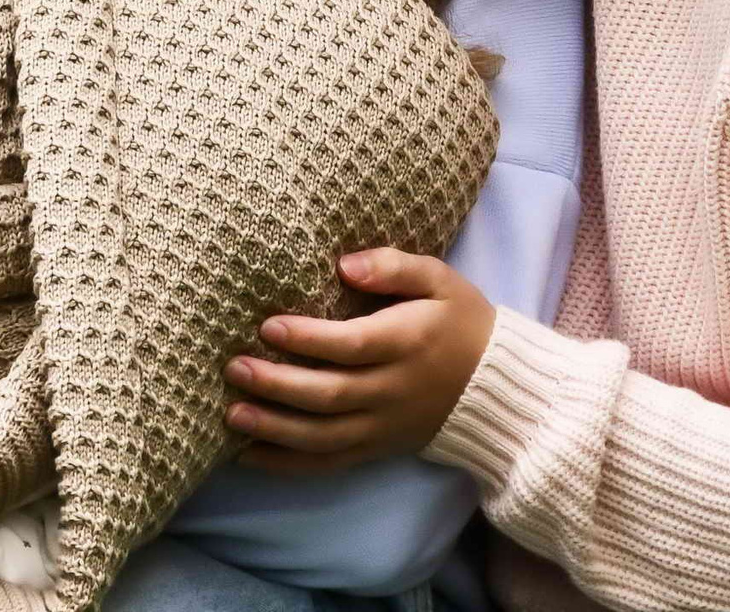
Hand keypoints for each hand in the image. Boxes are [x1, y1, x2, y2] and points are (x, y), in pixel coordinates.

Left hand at [223, 248, 494, 474]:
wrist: (496, 389)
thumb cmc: (461, 322)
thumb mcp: (440, 280)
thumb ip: (394, 266)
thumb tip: (345, 265)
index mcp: (406, 344)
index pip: (352, 345)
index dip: (309, 339)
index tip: (268, 326)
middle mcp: (392, 391)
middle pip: (330, 395)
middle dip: (278, 385)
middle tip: (235, 368)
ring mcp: (384, 426)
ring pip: (324, 436)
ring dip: (275, 429)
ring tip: (233, 415)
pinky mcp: (378, 448)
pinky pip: (330, 463)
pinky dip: (289, 464)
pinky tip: (249, 455)